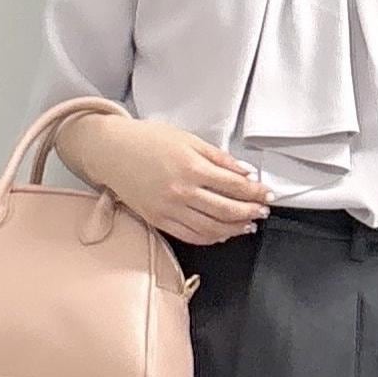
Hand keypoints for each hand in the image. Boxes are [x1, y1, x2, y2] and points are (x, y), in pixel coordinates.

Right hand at [106, 118, 274, 244]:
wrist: (110, 151)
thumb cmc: (147, 140)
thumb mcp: (187, 139)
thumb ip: (219, 158)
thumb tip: (246, 173)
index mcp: (192, 167)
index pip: (235, 185)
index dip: (256, 192)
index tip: (267, 194)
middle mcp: (182, 191)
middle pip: (227, 210)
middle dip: (250, 212)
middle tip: (263, 211)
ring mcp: (169, 209)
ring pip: (212, 228)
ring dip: (235, 229)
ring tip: (248, 224)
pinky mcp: (158, 221)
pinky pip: (191, 236)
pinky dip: (211, 237)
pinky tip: (222, 233)